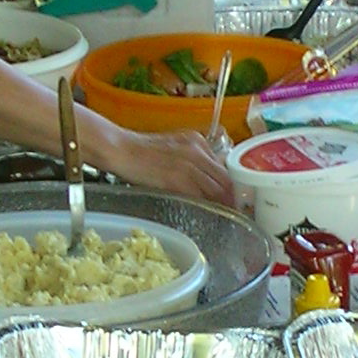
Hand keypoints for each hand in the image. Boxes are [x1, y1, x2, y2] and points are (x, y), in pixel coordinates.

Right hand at [98, 125, 237, 206]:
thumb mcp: (173, 147)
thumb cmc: (141, 151)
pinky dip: (208, 207)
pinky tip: (211, 215)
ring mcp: (189, 164)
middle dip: (233, 197)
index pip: (223, 166)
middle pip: (225, 178)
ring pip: (217, 189)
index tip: (233, 196)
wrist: (121, 149)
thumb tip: (204, 178)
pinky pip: (200, 196)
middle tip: (236, 211)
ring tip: (227, 216)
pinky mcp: (178, 178)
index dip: (231, 184)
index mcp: (197, 141)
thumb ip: (191, 160)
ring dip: (224, 205)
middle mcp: (197, 150)